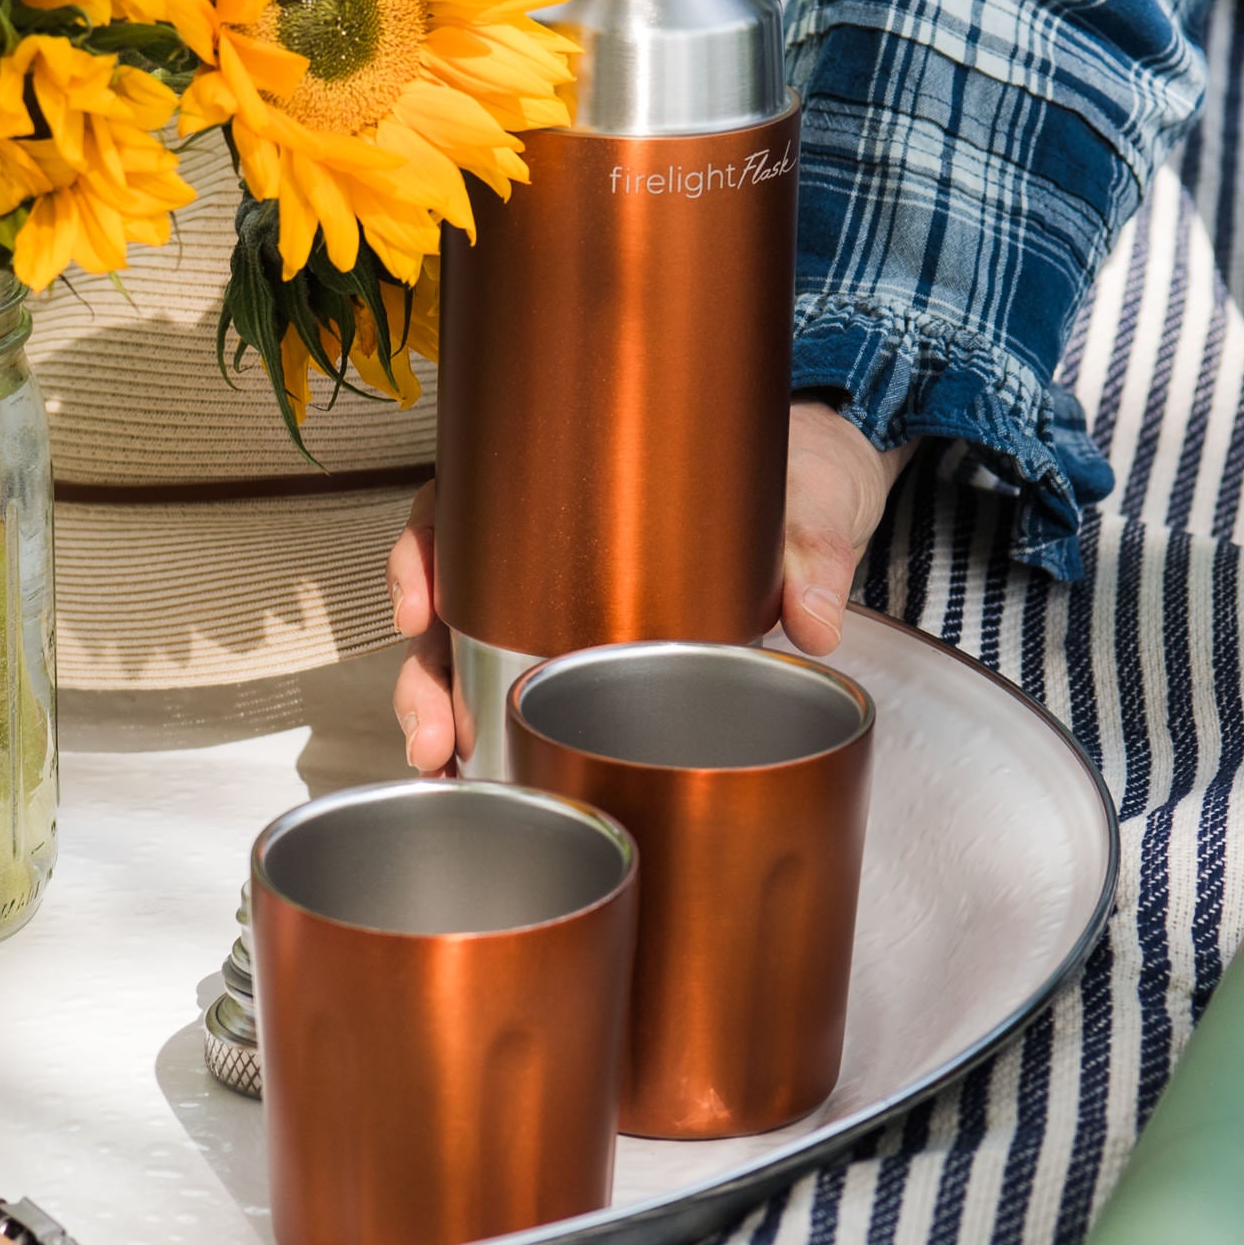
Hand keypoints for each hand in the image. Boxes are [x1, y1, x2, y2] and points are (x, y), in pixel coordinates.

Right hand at [387, 402, 915, 769]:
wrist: (819, 495)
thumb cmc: (790, 474)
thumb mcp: (808, 501)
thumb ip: (812, 552)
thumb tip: (811, 622)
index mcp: (573, 484)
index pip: (465, 506)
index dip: (426, 554)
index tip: (424, 606)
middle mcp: (551, 548)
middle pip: (452, 601)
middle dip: (426, 674)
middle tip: (432, 730)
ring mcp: (564, 605)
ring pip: (471, 656)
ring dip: (446, 715)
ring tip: (444, 765)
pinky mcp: (598, 658)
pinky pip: (526, 690)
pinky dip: (494, 733)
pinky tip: (481, 771)